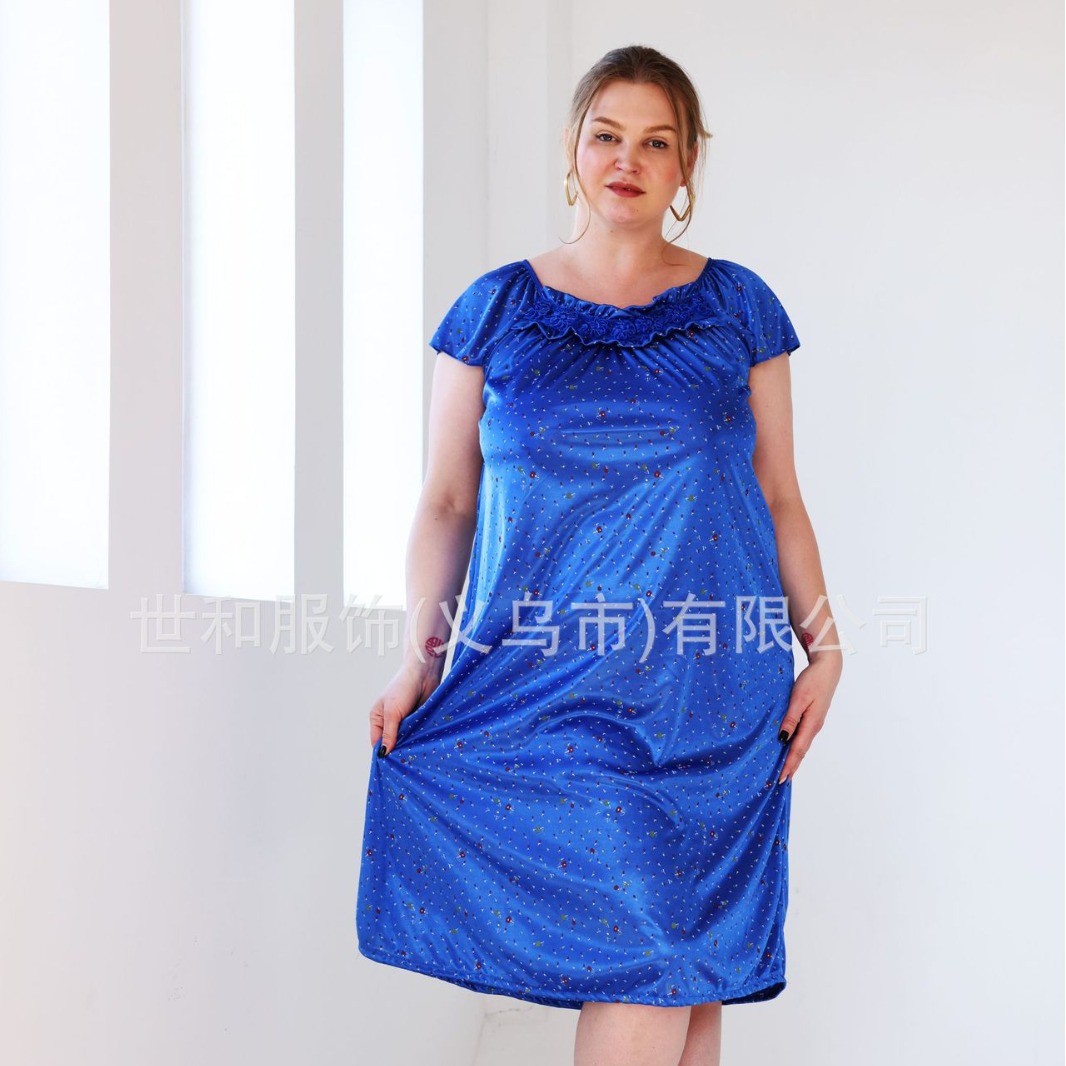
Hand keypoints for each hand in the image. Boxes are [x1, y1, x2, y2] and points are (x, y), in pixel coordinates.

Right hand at [368, 662, 440, 757]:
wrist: (424, 673)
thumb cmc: (403, 688)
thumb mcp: (393, 712)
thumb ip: (389, 733)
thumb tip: (383, 753)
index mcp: (377, 718)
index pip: (377, 742)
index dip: (383, 753)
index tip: (390, 766)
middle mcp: (389, 721)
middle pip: (391, 742)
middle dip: (397, 751)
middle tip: (404, 764)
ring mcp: (404, 721)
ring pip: (405, 740)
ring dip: (409, 745)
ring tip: (414, 758)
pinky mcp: (418, 720)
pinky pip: (417, 734)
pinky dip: (419, 739)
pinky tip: (423, 748)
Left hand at [777, 654, 840, 784]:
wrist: (827, 668)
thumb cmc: (812, 681)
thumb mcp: (798, 698)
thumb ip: (791, 718)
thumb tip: (783, 738)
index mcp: (811, 724)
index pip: (797, 750)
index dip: (789, 765)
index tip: (781, 778)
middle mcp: (814, 727)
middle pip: (800, 751)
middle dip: (791, 766)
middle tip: (781, 780)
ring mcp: (814, 722)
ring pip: (802, 744)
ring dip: (793, 758)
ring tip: (784, 770)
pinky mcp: (812, 717)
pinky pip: (802, 736)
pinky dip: (795, 746)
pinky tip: (789, 748)